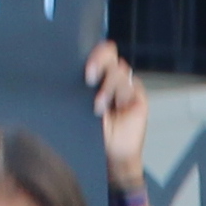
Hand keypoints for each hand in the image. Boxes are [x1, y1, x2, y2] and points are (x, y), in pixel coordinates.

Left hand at [86, 39, 149, 185]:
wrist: (110, 152)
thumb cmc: (92, 132)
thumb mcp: (81, 107)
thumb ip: (80, 88)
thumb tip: (67, 69)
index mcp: (96, 76)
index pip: (98, 53)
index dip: (94, 54)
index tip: (85, 69)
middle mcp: (112, 78)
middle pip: (109, 54)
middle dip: (98, 62)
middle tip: (89, 78)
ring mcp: (126, 85)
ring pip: (120, 71)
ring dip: (108, 88)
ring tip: (99, 107)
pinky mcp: (138, 95)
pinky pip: (131, 85)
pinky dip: (121, 94)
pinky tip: (116, 107)